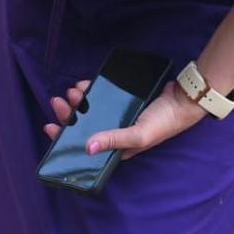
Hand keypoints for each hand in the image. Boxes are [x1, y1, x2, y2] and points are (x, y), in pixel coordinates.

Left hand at [42, 81, 204, 159]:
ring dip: (78, 102)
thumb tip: (87, 148)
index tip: (48, 126)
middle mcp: (113, 132)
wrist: (185, 98)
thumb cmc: (164, 122)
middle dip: (67, 115)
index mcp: (115, 147)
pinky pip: (100, 96)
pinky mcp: (120, 99)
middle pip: (82, 126)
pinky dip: (90, 91)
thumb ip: (114, 140)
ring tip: (72, 91)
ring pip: (89, 109)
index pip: (83, 146)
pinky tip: (85, 85)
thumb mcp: (138, 135)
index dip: (64, 139)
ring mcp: (116, 114)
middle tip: (57, 102)